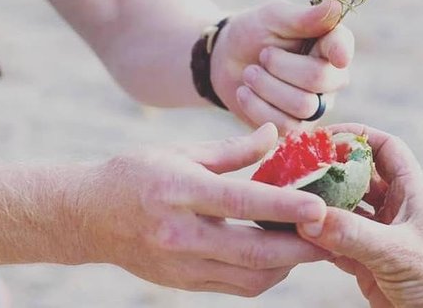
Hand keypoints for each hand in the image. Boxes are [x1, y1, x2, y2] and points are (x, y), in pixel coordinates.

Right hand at [77, 124, 329, 295]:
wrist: (88, 217)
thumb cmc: (136, 174)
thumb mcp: (181, 152)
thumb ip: (233, 149)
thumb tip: (275, 134)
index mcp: (179, 191)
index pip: (240, 202)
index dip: (284, 206)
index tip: (321, 206)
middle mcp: (180, 234)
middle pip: (253, 251)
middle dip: (300, 248)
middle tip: (334, 235)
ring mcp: (181, 265)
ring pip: (250, 277)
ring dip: (287, 264)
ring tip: (312, 244)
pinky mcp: (184, 283)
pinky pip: (236, 287)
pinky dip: (265, 275)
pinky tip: (280, 256)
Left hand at [212, 0, 353, 132]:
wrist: (224, 62)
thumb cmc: (254, 33)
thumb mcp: (273, 17)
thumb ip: (304, 17)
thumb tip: (336, 5)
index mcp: (328, 42)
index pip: (342, 46)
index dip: (342, 52)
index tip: (338, 57)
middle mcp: (330, 75)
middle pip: (320, 79)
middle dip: (281, 67)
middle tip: (262, 56)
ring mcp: (316, 104)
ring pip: (303, 106)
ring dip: (266, 87)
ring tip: (250, 74)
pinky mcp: (296, 127)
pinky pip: (286, 126)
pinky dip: (257, 107)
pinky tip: (246, 93)